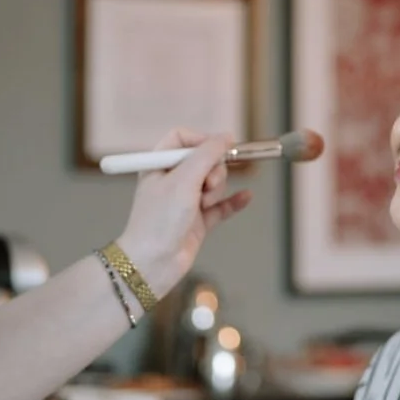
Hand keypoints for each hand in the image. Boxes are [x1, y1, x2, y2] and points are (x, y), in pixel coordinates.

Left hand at [116, 129, 251, 299]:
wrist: (152, 263)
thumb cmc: (159, 220)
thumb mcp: (184, 180)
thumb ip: (206, 154)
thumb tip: (226, 136)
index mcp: (159, 165)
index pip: (183, 138)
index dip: (202, 141)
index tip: (218, 149)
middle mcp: (172, 180)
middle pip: (204, 160)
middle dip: (213, 171)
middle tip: (208, 186)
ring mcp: (186, 201)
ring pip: (214, 183)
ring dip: (217, 191)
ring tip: (205, 205)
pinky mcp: (198, 221)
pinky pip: (222, 206)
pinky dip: (233, 201)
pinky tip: (247, 197)